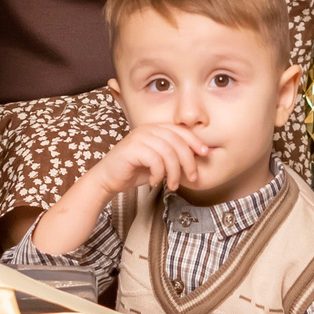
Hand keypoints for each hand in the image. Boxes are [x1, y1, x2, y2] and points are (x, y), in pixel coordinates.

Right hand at [88, 123, 214, 199]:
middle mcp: (147, 130)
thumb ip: (174, 156)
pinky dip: (159, 173)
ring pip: (168, 152)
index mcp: (155, 129)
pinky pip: (155, 160)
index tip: (205, 153)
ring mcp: (139, 137)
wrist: (108, 179)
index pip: (180, 131)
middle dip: (188, 161)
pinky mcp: (132, 149)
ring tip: (172, 184)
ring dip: (175, 172)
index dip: (195, 141)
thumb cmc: (134, 171)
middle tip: (193, 177)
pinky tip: (154, 181)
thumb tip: (198, 157)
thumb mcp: (159, 162)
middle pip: (177, 141)